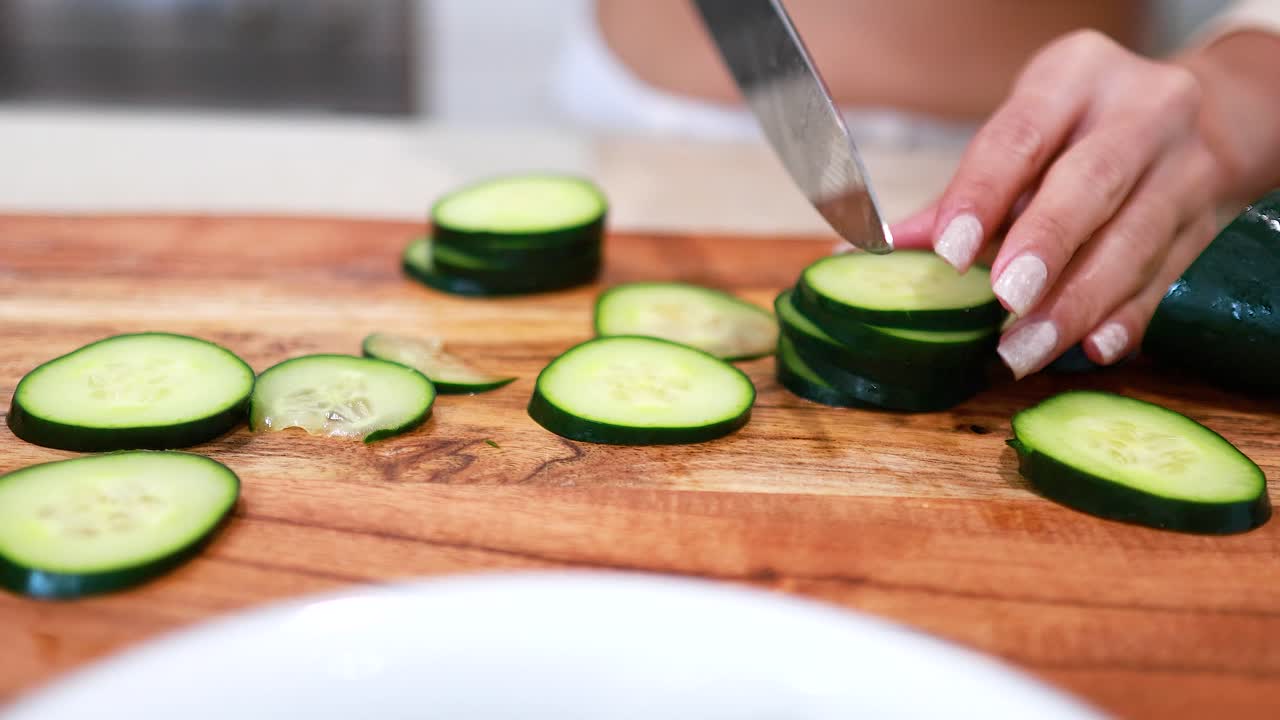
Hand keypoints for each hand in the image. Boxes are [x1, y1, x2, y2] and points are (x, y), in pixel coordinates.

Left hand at [890, 30, 1225, 378]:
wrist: (1201, 121)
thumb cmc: (1081, 133)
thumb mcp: (1024, 137)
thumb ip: (960, 195)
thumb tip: (881, 250)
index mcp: (1075, 78)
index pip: (1021, 136)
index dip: (983, 194)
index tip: (950, 251)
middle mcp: (1142, 113)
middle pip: (1091, 183)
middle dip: (1046, 245)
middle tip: (1003, 300)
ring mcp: (1184, 169)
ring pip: (1134, 240)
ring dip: (1077, 303)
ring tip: (1025, 349)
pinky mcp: (1208, 224)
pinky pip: (1170, 277)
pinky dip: (1130, 317)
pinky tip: (1096, 348)